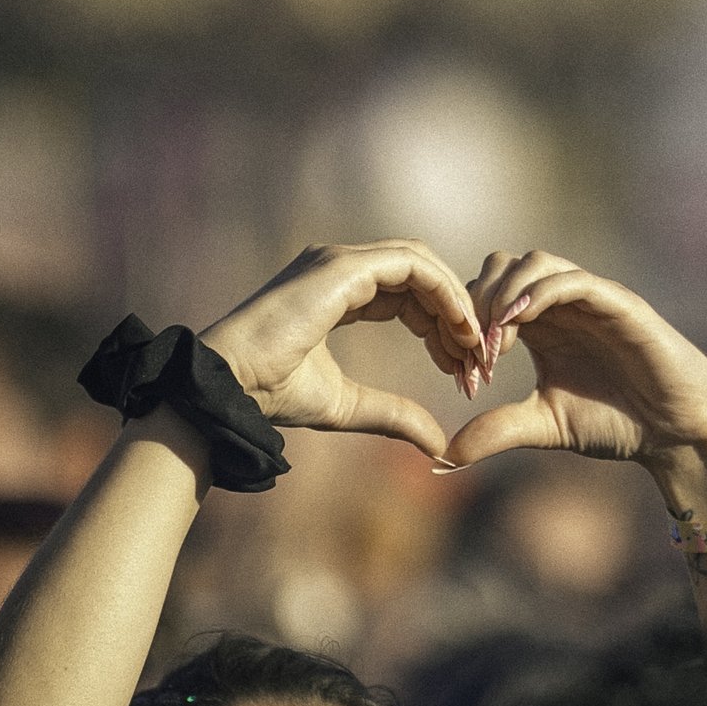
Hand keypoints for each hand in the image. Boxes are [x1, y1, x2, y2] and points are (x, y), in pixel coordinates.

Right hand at [199, 242, 483, 461]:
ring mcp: (339, 261)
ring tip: (472, 348)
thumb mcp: (347, 407)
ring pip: (421, 264)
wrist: (230, 386)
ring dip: (455, 303)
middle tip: (476, 362)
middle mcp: (339, 267)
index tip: (460, 368)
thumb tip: (438, 444)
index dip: (440, 327)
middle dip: (455, 315)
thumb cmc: (271, 394)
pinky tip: (458, 330)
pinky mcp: (342, 266)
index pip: (407, 294)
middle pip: (421, 277)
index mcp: (337, 291)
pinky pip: (412, 266)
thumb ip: (393, 415)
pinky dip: (443, 292)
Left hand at [441, 251, 706, 495]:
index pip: (486, 295)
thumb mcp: (544, 425)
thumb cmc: (616, 422)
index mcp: (540, 325)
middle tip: (476, 351)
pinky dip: (543, 291)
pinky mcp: (619, 305)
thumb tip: (443, 455)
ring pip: (536, 263)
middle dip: (479, 301)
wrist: (675, 433)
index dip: (465, 325)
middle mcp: (562, 303)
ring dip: (506, 294)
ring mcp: (591, 299)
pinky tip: (521, 321)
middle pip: (503, 265)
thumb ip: (497, 430)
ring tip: (496, 339)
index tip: (465, 374)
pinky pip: (576, 280)